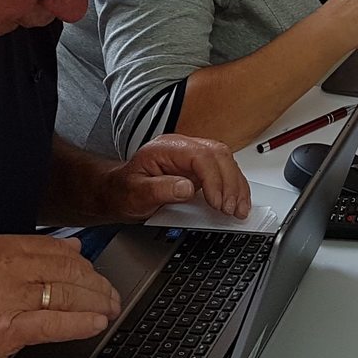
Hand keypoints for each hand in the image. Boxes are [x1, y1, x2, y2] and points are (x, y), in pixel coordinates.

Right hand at [0, 235, 120, 357]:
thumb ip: (30, 257)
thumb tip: (74, 247)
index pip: (56, 249)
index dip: (86, 264)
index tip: (100, 275)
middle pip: (65, 271)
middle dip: (97, 285)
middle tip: (112, 295)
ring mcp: (1, 299)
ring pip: (64, 295)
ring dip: (95, 304)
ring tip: (110, 310)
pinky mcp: (4, 330)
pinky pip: (54, 323)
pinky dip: (81, 323)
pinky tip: (96, 324)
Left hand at [107, 135, 251, 219]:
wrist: (118, 192)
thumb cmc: (124, 190)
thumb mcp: (135, 193)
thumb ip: (159, 189)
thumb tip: (187, 188)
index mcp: (167, 147)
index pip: (200, 155)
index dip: (213, 178)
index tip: (216, 202)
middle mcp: (183, 148)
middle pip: (218, 155)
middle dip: (230, 183)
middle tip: (230, 209)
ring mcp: (193, 157)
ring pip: (226, 162)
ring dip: (237, 186)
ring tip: (239, 209)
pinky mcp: (200, 169)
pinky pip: (224, 172)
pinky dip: (234, 187)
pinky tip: (237, 202)